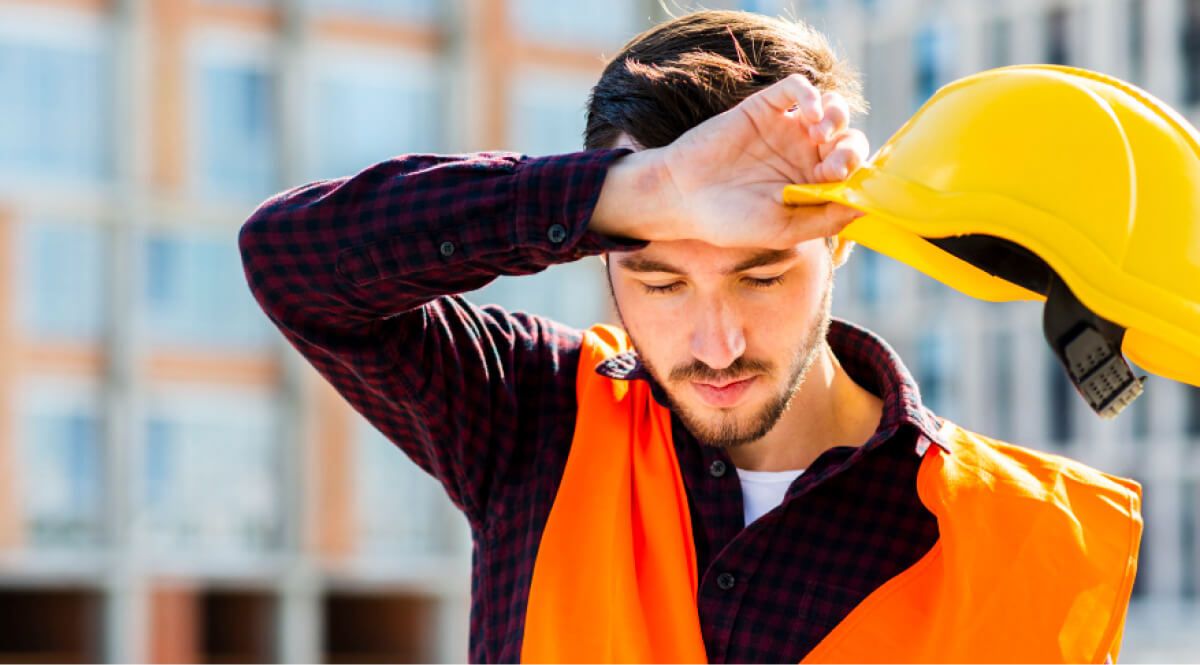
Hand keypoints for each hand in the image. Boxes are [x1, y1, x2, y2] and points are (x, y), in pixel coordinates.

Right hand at [591, 74, 866, 248]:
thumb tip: (867, 206)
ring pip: (832, 109)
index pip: (852, 172)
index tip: (837, 181)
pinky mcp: (765, 107)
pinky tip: (808, 114)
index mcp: (811, 185)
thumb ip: (825, 219)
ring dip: (837, 118)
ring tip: (819, 133)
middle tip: (830, 163)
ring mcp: (785, 129)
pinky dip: (811, 95)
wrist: (681, 197)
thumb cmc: (729, 221)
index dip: (856, 173)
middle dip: (850, 149)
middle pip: (848, 139)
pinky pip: (799, 88)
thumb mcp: (783, 229)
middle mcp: (803, 155)